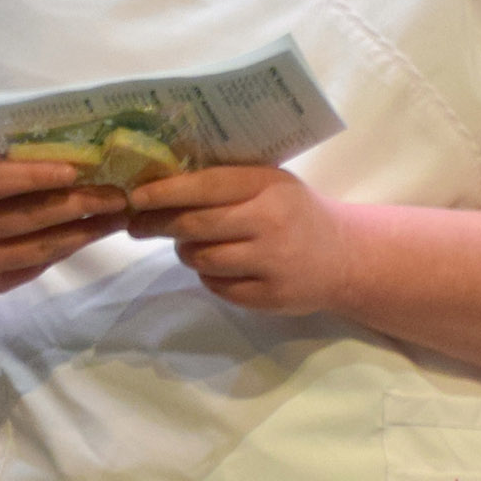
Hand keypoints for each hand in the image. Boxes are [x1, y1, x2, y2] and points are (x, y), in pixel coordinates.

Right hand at [0, 148, 128, 293]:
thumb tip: (71, 138)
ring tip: (119, 216)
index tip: (77, 170)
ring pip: (42, 247)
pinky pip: (39, 266)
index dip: (37, 175)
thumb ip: (4, 155)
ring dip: (87, 232)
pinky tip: (94, 233)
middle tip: (120, 194)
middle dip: (81, 204)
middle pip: (31, 217)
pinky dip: (70, 248)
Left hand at [126, 167, 351, 313]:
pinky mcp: (270, 295)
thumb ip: (227, 184)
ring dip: (187, 252)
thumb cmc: (296, 213)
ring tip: (195, 246)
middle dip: (157, 225)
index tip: (135, 197)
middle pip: (194, 225)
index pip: (206, 186)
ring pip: (200, 258)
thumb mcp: (271, 186)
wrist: (344, 256)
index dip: (165, 192)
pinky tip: (227, 267)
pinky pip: (216, 286)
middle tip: (138, 225)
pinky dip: (211, 277)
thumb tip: (159, 185)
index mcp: (270, 186)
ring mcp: (273, 261)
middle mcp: (272, 222)